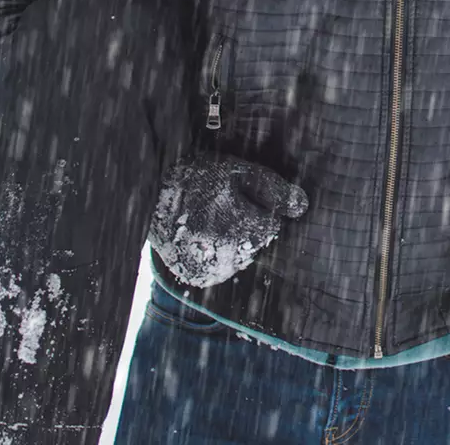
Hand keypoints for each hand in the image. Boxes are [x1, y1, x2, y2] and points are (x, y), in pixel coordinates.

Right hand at [151, 155, 308, 288]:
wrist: (146, 193)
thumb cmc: (196, 177)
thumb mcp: (237, 172)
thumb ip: (273, 189)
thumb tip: (303, 205)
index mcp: (240, 229)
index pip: (270, 225)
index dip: (255, 205)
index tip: (232, 194)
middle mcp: (225, 257)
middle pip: (256, 242)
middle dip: (244, 224)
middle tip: (216, 205)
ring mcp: (210, 270)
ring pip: (240, 255)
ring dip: (231, 239)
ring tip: (206, 218)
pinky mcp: (197, 277)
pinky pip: (222, 267)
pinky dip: (216, 252)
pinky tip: (200, 234)